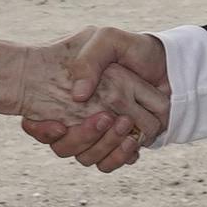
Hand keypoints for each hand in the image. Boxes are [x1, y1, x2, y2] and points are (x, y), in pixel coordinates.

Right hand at [10, 28, 164, 171]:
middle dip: (82, 137)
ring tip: (124, 124)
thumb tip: (78, 96)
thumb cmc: (135, 50)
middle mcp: (80, 118)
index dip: (41, 129)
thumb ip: (90, 60)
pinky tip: (131, 141)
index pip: (39, 123)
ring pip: (87, 158)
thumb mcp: (107, 41)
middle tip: (106, 117)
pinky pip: (107, 165)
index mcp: (70, 98)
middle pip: (64, 147)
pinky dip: (118, 157)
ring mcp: (99, 134)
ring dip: (104, 146)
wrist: (167, 63)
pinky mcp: (118, 146)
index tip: (58, 123)